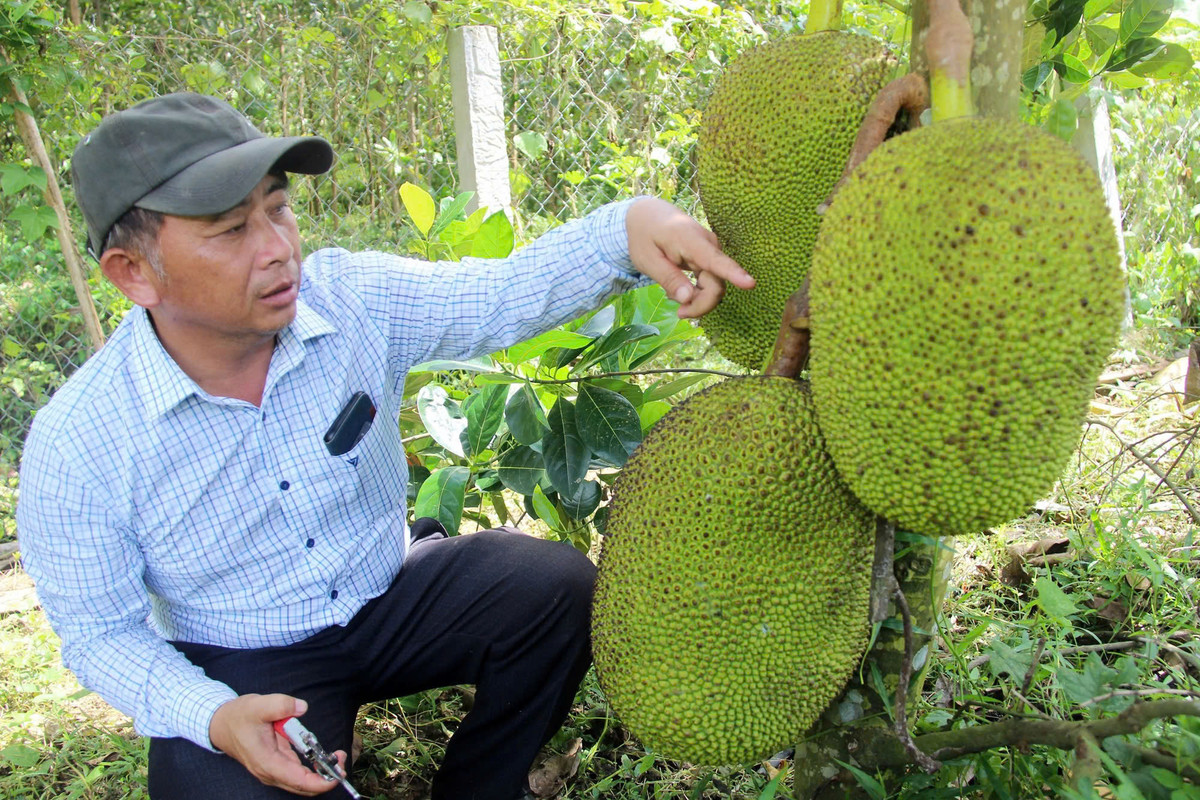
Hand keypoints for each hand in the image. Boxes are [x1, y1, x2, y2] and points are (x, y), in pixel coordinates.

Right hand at [209, 694, 348, 795]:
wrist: (221, 724)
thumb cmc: (238, 717)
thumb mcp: (258, 705)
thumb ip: (280, 705)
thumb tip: (301, 707)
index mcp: (266, 762)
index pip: (298, 781)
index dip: (320, 782)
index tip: (337, 773)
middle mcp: (270, 772)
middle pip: (303, 786)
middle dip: (326, 777)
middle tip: (342, 757)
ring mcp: (273, 770)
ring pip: (301, 781)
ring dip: (321, 772)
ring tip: (337, 755)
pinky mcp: (276, 765)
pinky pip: (298, 772)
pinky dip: (312, 766)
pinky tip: (324, 755)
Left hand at [625, 197, 753, 317]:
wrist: (648, 215)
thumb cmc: (645, 236)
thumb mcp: (647, 260)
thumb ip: (668, 279)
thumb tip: (688, 299)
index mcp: (690, 241)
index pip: (715, 260)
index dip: (734, 274)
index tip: (750, 284)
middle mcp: (708, 245)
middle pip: (716, 285)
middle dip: (700, 305)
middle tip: (679, 313)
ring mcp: (712, 251)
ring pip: (715, 286)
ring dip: (697, 299)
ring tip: (673, 295)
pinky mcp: (711, 257)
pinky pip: (711, 282)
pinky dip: (697, 291)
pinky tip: (680, 289)